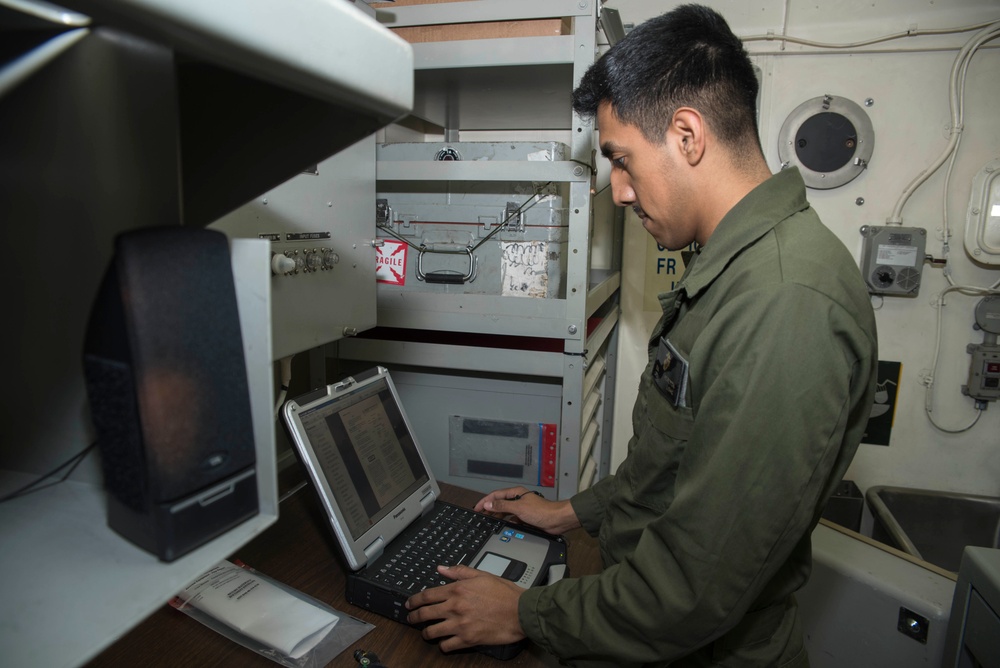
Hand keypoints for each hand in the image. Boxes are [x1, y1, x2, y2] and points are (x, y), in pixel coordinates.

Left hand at [405, 565, 524, 651]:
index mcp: (458, 589)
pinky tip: (444, 643)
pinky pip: (446, 646)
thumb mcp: (482, 575)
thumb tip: (442, 568)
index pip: (427, 595)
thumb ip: (459, 572)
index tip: (409, 603)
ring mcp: (460, 625)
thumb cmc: (505, 594)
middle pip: (425, 613)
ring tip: (426, 633)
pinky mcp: (468, 639)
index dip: (414, 600)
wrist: (521, 612)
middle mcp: (455, 607)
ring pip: (432, 632)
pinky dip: (443, 645)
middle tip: (411, 618)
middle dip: (414, 617)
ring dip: (426, 633)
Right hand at [474, 486, 581, 534]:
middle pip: (499, 503)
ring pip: (505, 512)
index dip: (485, 501)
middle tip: (480, 516)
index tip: (477, 507)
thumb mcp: (518, 508)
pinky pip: (512, 519)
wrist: (556, 520)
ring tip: (488, 521)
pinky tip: (502, 526)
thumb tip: (488, 504)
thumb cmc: (542, 511)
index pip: (496, 495)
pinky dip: (506, 522)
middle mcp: (518, 500)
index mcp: (516, 493)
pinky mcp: (525, 518)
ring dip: (497, 516)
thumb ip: (502, 506)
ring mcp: (521, 509)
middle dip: (489, 509)